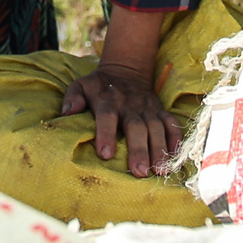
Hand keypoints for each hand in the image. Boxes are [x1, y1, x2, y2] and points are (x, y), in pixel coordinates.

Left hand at [61, 64, 184, 177]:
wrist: (126, 70)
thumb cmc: (99, 86)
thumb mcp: (81, 85)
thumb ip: (73, 97)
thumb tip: (66, 113)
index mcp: (108, 99)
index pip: (106, 115)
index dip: (106, 133)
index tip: (105, 155)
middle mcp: (130, 104)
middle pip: (136, 126)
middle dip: (139, 149)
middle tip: (139, 172)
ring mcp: (147, 107)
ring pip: (156, 127)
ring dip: (159, 149)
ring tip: (160, 171)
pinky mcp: (160, 110)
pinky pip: (171, 123)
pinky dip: (176, 138)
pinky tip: (176, 156)